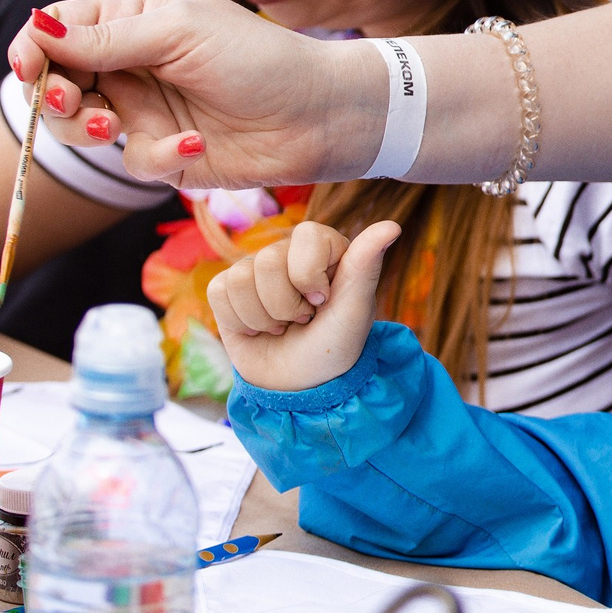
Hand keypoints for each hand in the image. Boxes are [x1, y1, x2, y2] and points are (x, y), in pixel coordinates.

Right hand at [8, 0, 384, 189]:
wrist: (320, 113)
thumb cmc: (260, 58)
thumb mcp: (180, 34)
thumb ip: (108, 38)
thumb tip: (37, 30)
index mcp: (130, 22)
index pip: (56, 30)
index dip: (33, 48)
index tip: (30, 67)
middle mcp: (130, 66)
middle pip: (54, 83)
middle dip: (51, 96)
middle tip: (69, 102)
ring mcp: (145, 111)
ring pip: (80, 128)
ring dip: (85, 129)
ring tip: (112, 128)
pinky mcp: (166, 154)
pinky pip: (133, 161)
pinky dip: (157, 155)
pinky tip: (195, 144)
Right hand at [208, 219, 399, 392]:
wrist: (301, 385)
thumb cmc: (334, 345)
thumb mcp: (355, 310)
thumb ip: (366, 266)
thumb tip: (392, 226)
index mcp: (326, 248)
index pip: (307, 235)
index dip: (309, 274)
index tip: (322, 301)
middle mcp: (289, 253)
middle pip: (268, 261)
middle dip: (286, 306)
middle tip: (303, 320)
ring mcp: (256, 270)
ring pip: (241, 278)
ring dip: (264, 318)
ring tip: (282, 327)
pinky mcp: (227, 289)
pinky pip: (219, 291)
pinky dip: (240, 321)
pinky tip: (258, 329)